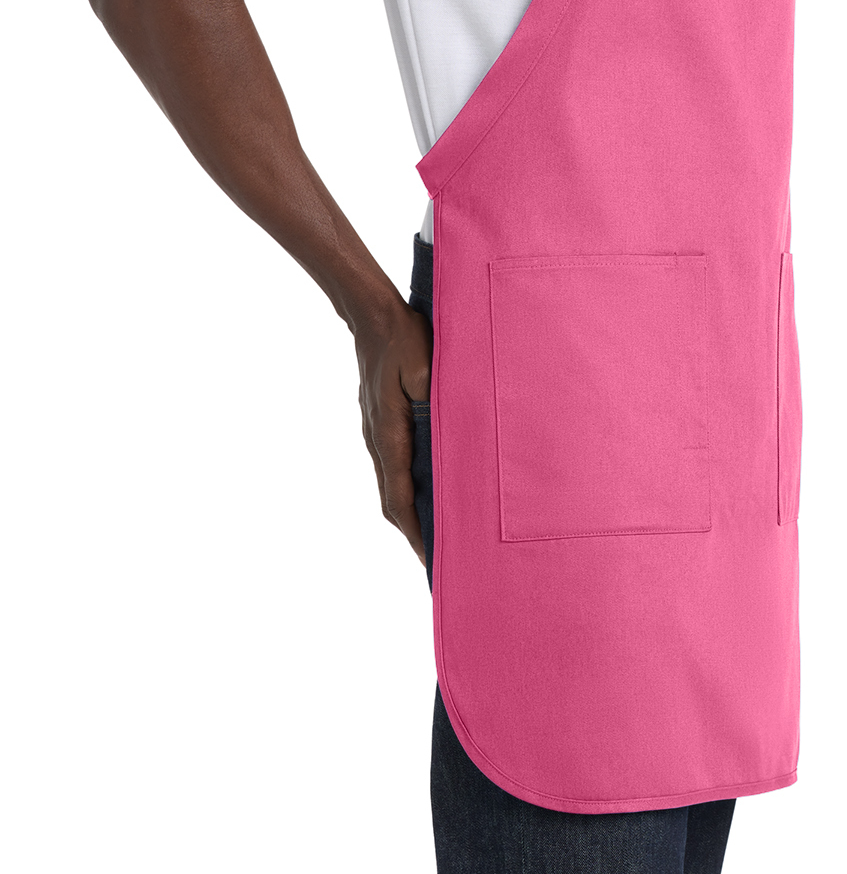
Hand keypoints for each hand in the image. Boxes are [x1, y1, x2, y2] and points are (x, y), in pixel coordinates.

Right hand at [356, 301, 432, 561]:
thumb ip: (435, 402)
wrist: (373, 315)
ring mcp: (376, 432)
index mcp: (388, 435)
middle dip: (415, 532)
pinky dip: (409, 486)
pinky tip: (430, 486)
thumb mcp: (426, 367)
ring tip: (440, 530)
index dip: (416, 533)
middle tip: (442, 557)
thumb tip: (447, 434)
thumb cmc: (404, 339)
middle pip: (393, 501)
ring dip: (412, 511)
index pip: (400, 499)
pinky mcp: (381, 422)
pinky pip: (394, 465)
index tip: (433, 558)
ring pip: (393, 485)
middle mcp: (378, 441)